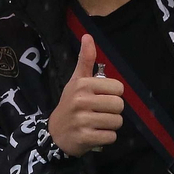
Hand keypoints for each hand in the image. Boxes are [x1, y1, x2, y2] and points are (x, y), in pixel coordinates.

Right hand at [48, 34, 124, 156]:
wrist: (55, 132)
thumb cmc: (70, 104)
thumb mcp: (76, 80)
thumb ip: (85, 59)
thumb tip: (88, 36)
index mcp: (82, 84)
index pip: (118, 88)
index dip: (113, 94)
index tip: (101, 97)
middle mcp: (81, 100)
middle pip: (119, 105)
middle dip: (113, 111)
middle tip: (100, 112)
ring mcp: (82, 120)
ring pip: (117, 122)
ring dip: (110, 125)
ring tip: (97, 123)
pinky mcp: (84, 137)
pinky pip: (111, 137)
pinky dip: (106, 137)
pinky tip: (95, 133)